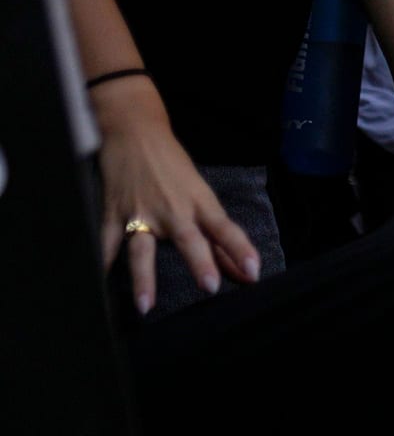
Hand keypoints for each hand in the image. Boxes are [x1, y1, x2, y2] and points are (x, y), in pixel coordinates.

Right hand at [93, 86, 260, 314]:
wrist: (135, 130)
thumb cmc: (174, 165)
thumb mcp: (201, 194)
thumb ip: (218, 235)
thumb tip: (241, 270)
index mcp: (199, 203)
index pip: (225, 229)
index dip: (240, 250)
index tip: (254, 272)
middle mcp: (173, 210)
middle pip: (189, 239)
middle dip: (200, 262)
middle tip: (210, 286)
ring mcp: (141, 212)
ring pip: (143, 249)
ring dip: (144, 277)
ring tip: (146, 305)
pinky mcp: (114, 211)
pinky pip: (107, 240)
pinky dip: (102, 260)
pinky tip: (98, 281)